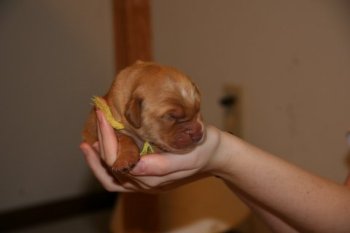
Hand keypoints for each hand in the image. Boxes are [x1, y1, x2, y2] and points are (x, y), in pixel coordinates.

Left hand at [80, 110, 223, 192]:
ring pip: (112, 177)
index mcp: (154, 178)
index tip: (103, 116)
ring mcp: (145, 183)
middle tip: (96, 118)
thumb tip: (134, 165)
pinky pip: (120, 177)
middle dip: (99, 145)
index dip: (106, 140)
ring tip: (88, 143)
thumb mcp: (188, 154)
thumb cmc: (203, 151)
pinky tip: (102, 151)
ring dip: (97, 160)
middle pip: (111, 169)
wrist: (215, 157)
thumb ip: (162, 165)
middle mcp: (146, 184)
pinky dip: (107, 166)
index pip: (119, 162)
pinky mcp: (147, 178)